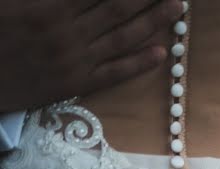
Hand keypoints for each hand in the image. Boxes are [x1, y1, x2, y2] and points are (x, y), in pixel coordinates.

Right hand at [0, 0, 181, 111]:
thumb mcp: (12, 2)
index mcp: (49, 6)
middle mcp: (69, 33)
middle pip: (119, 7)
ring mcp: (77, 60)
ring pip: (124, 37)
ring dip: (155, 21)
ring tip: (177, 6)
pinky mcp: (78, 83)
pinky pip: (116, 72)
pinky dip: (140, 63)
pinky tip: (162, 53)